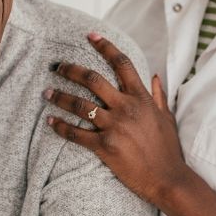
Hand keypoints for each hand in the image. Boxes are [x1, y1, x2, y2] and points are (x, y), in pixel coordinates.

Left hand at [44, 33, 188, 206]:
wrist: (167, 179)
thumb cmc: (168, 149)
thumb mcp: (166, 117)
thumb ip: (158, 95)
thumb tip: (154, 76)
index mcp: (141, 98)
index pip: (121, 63)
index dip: (105, 46)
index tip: (90, 36)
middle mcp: (126, 107)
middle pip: (92, 79)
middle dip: (71, 70)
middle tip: (57, 67)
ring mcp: (115, 126)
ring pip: (80, 104)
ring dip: (60, 97)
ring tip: (47, 93)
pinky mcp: (105, 146)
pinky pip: (76, 134)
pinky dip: (60, 127)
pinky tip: (50, 122)